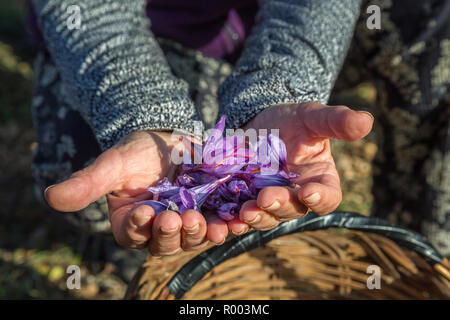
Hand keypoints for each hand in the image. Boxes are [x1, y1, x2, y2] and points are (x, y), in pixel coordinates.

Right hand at [44, 131, 227, 254]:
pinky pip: (217, 225)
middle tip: (176, 219)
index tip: (144, 212)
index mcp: (131, 222)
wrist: (168, 138)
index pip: (132, 234)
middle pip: (164, 244)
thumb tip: (50, 198)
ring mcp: (184, 223)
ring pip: (191, 239)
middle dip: (171, 234)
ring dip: (198, 234)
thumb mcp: (113, 164)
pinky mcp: (208, 213)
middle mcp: (158, 229)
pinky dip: (224, 226)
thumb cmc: (136, 151)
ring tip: (206, 224)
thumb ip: (87, 183)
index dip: (138, 227)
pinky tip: (233, 222)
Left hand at [226, 102, 373, 233]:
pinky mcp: (243, 200)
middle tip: (264, 199)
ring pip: (265, 217)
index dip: (320, 198)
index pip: (327, 197)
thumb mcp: (312, 116)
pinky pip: (238, 215)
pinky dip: (231, 220)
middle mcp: (295, 197)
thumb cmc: (293, 120)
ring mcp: (267, 201)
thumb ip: (336, 121)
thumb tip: (367, 121)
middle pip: (292, 210)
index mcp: (319, 181)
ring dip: (254, 217)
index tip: (308, 191)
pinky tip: (222, 219)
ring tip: (243, 213)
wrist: (259, 121)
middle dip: (279, 206)